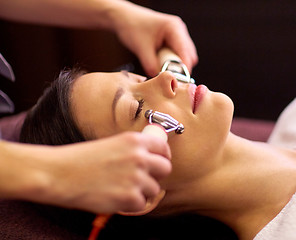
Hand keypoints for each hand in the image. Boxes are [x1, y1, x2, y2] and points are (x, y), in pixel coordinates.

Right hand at [21, 132, 170, 213]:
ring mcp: (136, 177)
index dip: (162, 157)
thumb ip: (132, 151)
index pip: (163, 148)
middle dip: (156, 175)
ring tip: (123, 189)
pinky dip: (131, 204)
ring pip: (155, 189)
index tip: (158, 162)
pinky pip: (142, 204)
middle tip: (143, 179)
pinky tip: (117, 198)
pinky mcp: (129, 197)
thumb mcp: (111, 144)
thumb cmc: (80, 160)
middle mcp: (139, 157)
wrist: (60, 174)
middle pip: (165, 168)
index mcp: (134, 140)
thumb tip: (149, 159)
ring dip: (142, 191)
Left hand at [110, 1, 197, 75]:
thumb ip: (150, 65)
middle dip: (181, 69)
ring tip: (164, 72)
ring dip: (177, 66)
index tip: (179, 81)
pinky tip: (162, 66)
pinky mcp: (173, 41)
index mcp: (174, 28)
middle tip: (170, 79)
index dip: (184, 68)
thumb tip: (159, 79)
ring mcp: (178, 36)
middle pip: (189, 56)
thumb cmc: (132, 27)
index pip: (185, 52)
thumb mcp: (141, 48)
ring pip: (185, 57)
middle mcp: (179, 31)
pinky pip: (178, 56)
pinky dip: (172, 63)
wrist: (124, 18)